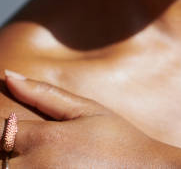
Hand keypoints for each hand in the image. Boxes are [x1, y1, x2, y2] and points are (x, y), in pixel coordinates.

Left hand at [1, 73, 180, 168]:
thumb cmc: (117, 140)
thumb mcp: (86, 109)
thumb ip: (44, 94)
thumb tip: (8, 75)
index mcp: (44, 139)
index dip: (3, 127)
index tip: (17, 126)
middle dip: (7, 148)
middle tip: (38, 142)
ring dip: (15, 163)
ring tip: (45, 155)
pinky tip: (48, 167)